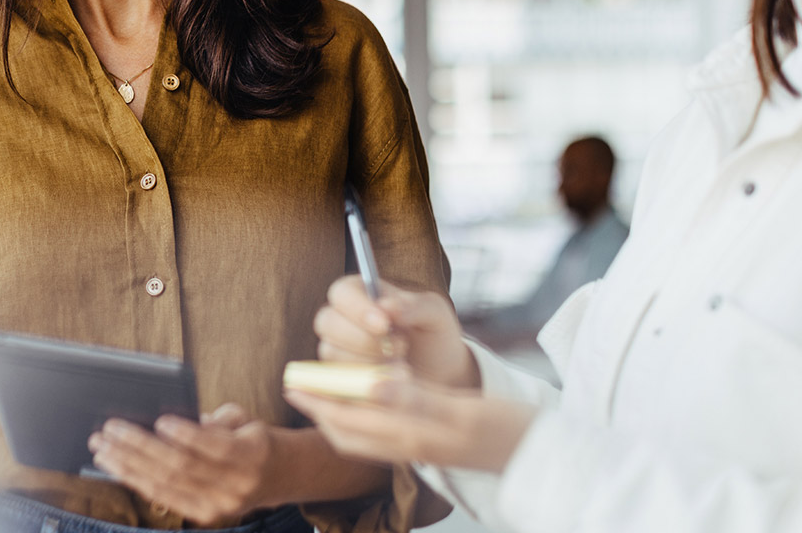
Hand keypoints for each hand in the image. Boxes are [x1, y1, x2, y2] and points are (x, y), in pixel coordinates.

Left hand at [88, 404, 274, 525]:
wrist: (280, 476)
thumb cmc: (253, 438)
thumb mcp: (244, 420)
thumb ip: (215, 420)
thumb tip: (175, 420)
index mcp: (252, 456)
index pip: (216, 448)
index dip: (187, 435)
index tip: (161, 420)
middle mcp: (236, 487)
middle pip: (182, 468)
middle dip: (141, 447)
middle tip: (111, 429)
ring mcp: (219, 506)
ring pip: (166, 485)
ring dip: (128, 465)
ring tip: (102, 447)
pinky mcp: (204, 516)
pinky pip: (163, 497)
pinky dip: (135, 480)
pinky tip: (115, 465)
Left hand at [287, 376, 535, 472]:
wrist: (549, 457)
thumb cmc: (511, 431)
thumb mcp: (462, 410)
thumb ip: (415, 398)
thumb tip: (370, 384)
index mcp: (411, 436)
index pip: (347, 422)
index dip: (317, 402)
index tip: (292, 383)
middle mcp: (411, 446)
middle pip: (349, 433)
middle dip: (320, 410)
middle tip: (297, 385)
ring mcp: (423, 448)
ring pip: (365, 436)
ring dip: (340, 415)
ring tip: (323, 392)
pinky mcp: (435, 444)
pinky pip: (386, 435)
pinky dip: (366, 418)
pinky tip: (370, 401)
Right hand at [315, 276, 477, 389]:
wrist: (441, 376)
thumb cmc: (434, 337)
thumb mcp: (435, 314)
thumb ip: (415, 306)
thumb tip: (387, 306)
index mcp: (360, 293)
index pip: (341, 292)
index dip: (358, 308)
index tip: (384, 324)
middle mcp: (341, 318)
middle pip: (327, 321)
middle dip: (363, 339)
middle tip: (399, 347)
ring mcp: (336, 348)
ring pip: (331, 352)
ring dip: (368, 362)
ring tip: (402, 365)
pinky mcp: (337, 376)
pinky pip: (337, 379)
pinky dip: (365, 382)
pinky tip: (391, 381)